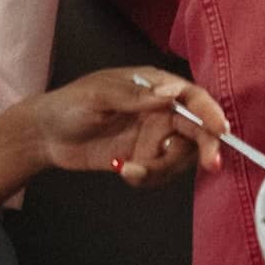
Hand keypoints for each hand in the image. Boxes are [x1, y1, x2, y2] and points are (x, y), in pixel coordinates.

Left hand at [28, 67, 225, 186]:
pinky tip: (121, 169)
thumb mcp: (99, 95)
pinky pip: (160, 174)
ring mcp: (153, 136)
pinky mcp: (144, 159)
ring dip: (162, 168)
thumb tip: (169, 95)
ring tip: (130, 169)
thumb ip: (135, 96)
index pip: (191, 96)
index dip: (209, 112)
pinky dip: (146, 178)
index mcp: (153, 86)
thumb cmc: (68, 106)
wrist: (45, 137)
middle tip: (209, 164)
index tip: (219, 129)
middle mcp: (160, 110)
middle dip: (204, 147)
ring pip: (180, 157)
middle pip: (197, 129)